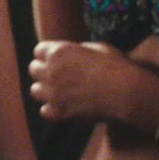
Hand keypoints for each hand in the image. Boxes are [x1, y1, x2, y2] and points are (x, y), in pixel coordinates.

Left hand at [28, 40, 148, 124]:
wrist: (125, 93)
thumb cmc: (115, 66)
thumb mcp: (96, 47)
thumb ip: (77, 50)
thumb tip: (72, 54)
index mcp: (58, 52)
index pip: (38, 50)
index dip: (47, 54)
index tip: (54, 59)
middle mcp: (50, 71)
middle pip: (33, 69)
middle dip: (43, 70)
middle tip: (56, 75)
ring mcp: (53, 93)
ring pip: (34, 90)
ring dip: (45, 89)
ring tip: (57, 91)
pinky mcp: (59, 112)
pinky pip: (44, 111)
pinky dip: (52, 109)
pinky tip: (63, 105)